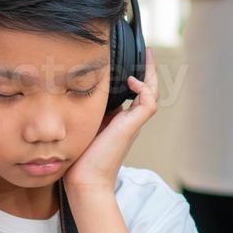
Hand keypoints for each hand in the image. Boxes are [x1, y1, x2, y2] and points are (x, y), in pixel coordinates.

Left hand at [64, 48, 158, 195]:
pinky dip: (144, 89)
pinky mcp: (132, 127)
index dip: (137, 77)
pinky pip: (148, 103)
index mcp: (120, 121)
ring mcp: (132, 124)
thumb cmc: (80, 158)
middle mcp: (129, 121)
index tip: (133, 61)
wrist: (85, 180)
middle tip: (148, 52)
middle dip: (148, 71)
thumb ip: (88, 112)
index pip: (134, 94)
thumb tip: (80, 92)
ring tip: (148, 57)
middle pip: (148, 91)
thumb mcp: (83, 126)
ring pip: (152, 94)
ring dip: (151, 75)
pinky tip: (132, 81)